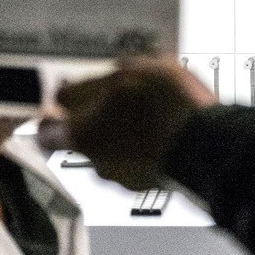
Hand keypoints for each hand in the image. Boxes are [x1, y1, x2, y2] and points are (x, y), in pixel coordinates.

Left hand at [56, 56, 217, 189]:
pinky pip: (138, 161)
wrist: (207, 145)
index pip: (47, 129)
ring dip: (124, 132)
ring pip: (113, 150)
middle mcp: (96, 161)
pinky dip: (145, 147)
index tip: (58, 105)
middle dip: (96, 118)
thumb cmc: (165, 106)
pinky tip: (164, 129)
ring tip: (148, 110)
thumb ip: (96, 82)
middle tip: (114, 98)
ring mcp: (123, 177)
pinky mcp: (149, 183)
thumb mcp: (128, 71)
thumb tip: (77, 88)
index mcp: (81, 133)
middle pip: (84, 138)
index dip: (52, 114)